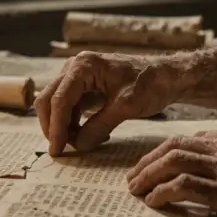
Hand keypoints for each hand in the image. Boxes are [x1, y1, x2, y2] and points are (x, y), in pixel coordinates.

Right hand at [35, 52, 183, 155]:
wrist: (167, 76)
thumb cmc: (150, 84)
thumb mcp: (125, 107)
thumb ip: (99, 126)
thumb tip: (78, 146)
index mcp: (83, 66)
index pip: (59, 100)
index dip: (56, 128)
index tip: (57, 150)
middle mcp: (75, 67)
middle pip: (48, 99)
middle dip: (52, 126)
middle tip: (61, 150)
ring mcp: (78, 76)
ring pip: (56, 104)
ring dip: (63, 126)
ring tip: (82, 143)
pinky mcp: (84, 86)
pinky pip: (69, 106)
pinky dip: (73, 123)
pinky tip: (91, 135)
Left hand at [126, 124, 216, 216]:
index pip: (194, 137)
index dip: (169, 151)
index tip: (157, 163)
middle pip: (175, 144)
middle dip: (149, 160)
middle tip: (134, 175)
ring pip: (172, 160)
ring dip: (148, 175)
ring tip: (136, 188)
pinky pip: (183, 185)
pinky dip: (163, 192)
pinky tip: (154, 202)